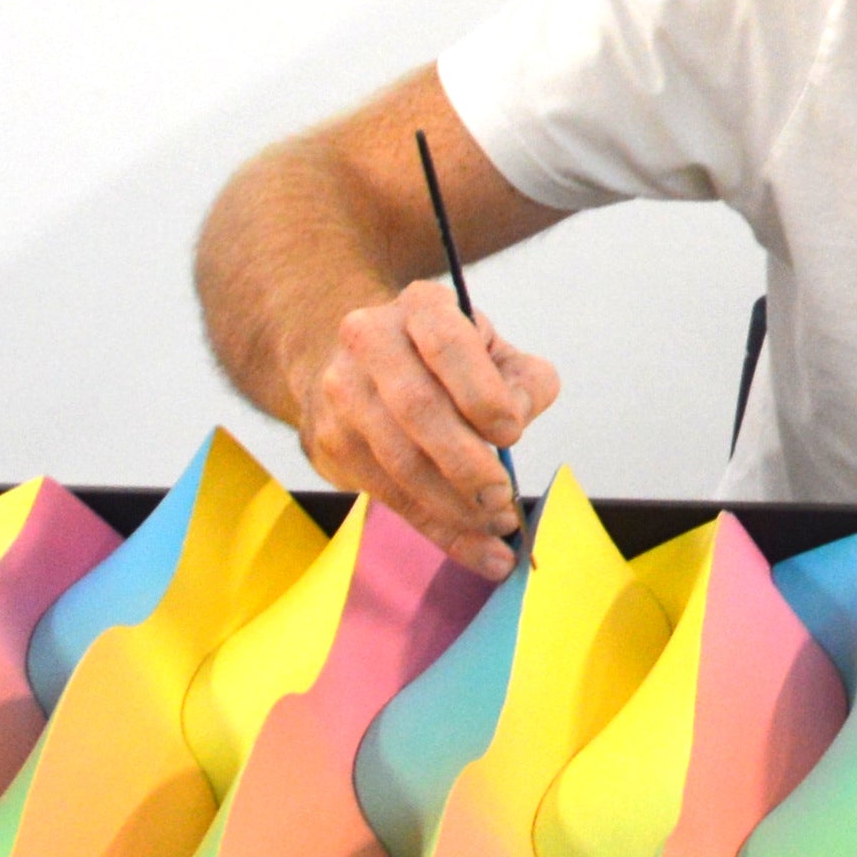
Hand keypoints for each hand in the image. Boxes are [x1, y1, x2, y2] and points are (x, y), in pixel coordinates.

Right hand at [294, 278, 558, 577]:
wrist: (361, 366)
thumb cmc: (446, 363)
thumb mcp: (494, 354)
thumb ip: (524, 381)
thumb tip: (518, 420)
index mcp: (421, 306)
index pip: (447, 344)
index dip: (482, 394)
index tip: (513, 433)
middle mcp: (369, 339)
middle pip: (417, 408)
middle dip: (467, 462)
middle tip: (502, 497)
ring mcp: (342, 391)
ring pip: (398, 459)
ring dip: (454, 505)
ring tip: (496, 525)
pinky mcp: (332, 441)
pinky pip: (389, 495)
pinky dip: (440, 530)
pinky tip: (479, 550)